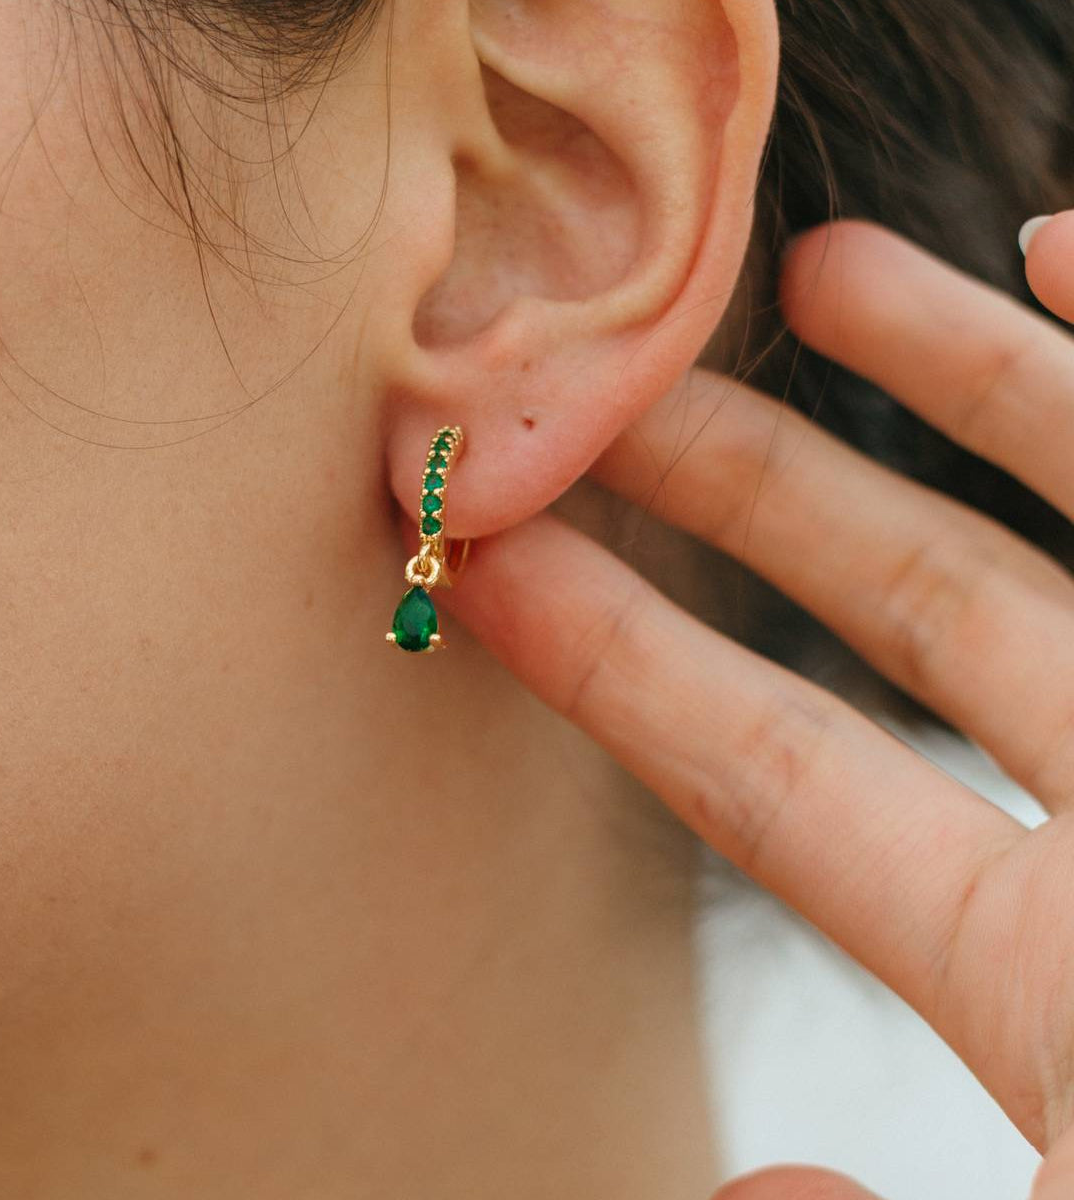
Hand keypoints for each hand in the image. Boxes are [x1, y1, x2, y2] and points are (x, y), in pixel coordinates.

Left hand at [432, 214, 1073, 1199]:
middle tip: (601, 394)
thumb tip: (752, 1198)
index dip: (609, 661)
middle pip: (890, 602)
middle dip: (747, 486)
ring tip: (807, 266)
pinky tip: (1066, 236)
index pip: (756, 768)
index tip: (484, 569)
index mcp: (1034, 970)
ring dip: (950, 369)